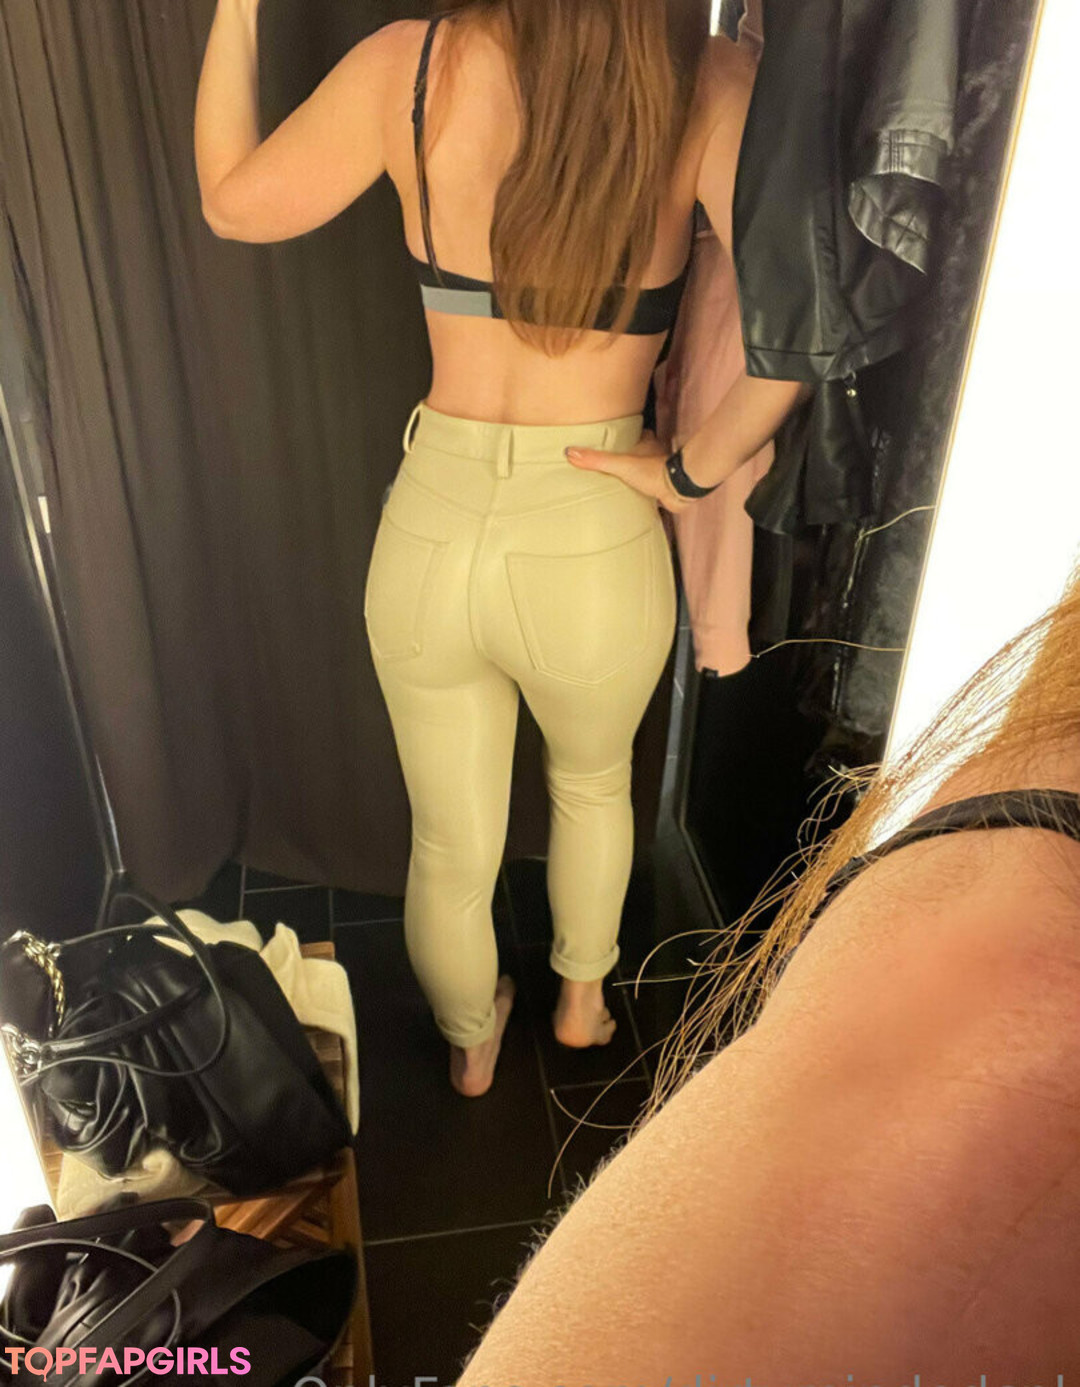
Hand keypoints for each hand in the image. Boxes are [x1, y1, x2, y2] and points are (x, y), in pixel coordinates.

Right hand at [565, 430, 690, 514]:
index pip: (638, 435)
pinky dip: (645, 495)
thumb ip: (597, 460)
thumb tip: (571, 452)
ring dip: (638, 476)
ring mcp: (660, 474)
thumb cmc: (653, 472)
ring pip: (647, 472)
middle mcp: (655, 457)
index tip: (616, 439)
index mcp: (646, 445)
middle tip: (616, 463)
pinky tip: (635, 501)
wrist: (677, 490)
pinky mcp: (663, 491)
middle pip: (642, 453)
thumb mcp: (620, 464)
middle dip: (631, 457)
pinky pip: (652, 492)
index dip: (628, 436)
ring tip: (622, 482)